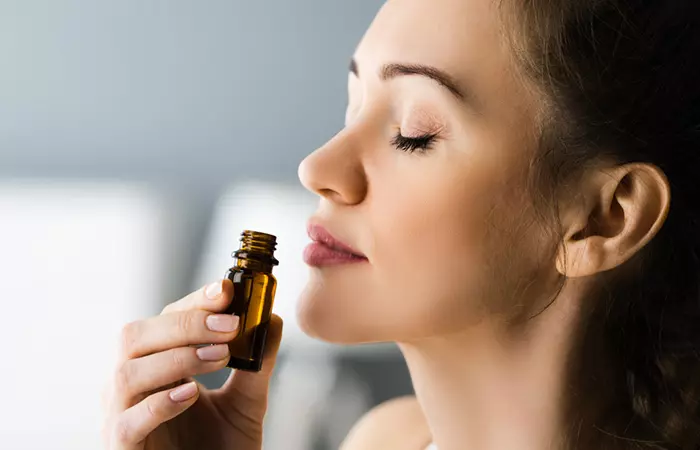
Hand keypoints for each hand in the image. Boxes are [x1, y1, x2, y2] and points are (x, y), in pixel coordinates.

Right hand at [102, 279, 282, 449]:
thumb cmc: (219, 446)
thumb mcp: (246, 400)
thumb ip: (256, 363)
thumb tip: (272, 318)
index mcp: (155, 363)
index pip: (165, 319)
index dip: (193, 302)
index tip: (225, 290)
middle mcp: (132, 383)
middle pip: (135, 336)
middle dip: (184, 323)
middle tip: (229, 324)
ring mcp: (121, 414)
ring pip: (127, 372)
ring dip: (177, 357)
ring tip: (220, 356)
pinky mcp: (122, 446)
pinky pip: (128, 421)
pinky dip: (160, 403)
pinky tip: (190, 394)